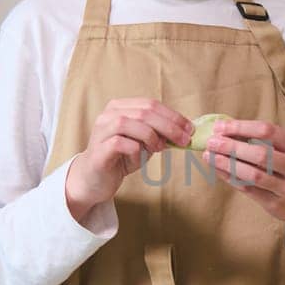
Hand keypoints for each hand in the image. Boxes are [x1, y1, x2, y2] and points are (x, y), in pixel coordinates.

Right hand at [64, 98, 192, 220]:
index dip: (173, 116)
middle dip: (169, 126)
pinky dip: (136, 150)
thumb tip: (184, 131)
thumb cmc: (121, 159)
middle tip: (184, 140)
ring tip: (160, 149)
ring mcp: (101, 131)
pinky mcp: (98, 150)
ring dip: (151, 136)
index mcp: (120, 107)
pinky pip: (120, 143)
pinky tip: (139, 158)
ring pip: (130, 123)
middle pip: (144, 112)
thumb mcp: (144, 143)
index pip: (150, 104)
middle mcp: (108, 114)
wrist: (95, 179)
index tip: (189, 129)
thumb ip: (159, 134)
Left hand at [202, 121, 284, 264]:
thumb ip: (269, 142)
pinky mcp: (276, 204)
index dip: (241, 127)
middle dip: (231, 147)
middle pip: (259, 154)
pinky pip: (249, 190)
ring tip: (209, 156)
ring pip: (253, 174)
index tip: (221, 126)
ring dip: (227, 164)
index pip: (267, 131)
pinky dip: (231, 179)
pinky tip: (218, 170)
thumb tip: (230, 130)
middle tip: (211, 141)